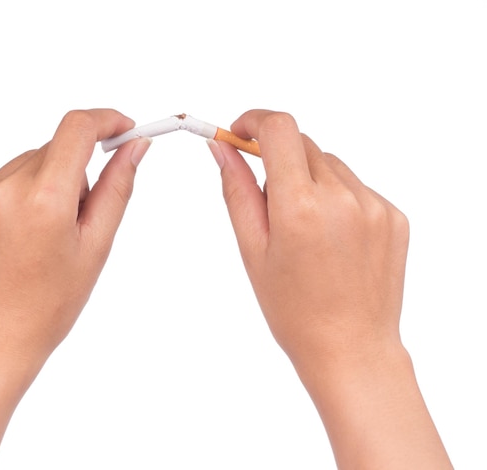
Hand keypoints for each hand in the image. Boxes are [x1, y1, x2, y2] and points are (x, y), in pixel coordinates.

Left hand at [0, 109, 150, 468]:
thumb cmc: (50, 304)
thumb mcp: (96, 246)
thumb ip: (117, 187)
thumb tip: (135, 146)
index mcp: (44, 200)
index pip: (77, 128)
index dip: (106, 120)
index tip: (123, 129)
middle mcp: (5, 189)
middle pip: (55, 148)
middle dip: (79, 167)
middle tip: (83, 214)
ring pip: (29, 163)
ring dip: (49, 181)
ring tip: (48, 232)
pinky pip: (3, 179)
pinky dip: (22, 193)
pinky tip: (23, 234)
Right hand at [208, 110, 451, 468]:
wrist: (350, 348)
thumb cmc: (294, 310)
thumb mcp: (253, 250)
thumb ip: (237, 191)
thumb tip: (222, 150)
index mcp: (301, 207)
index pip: (279, 129)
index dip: (254, 121)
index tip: (240, 133)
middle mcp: (342, 198)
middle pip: (303, 144)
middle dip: (278, 159)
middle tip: (269, 202)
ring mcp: (374, 206)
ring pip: (330, 165)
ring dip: (309, 180)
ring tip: (305, 230)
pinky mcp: (394, 216)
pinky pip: (357, 186)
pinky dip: (337, 198)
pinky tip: (332, 238)